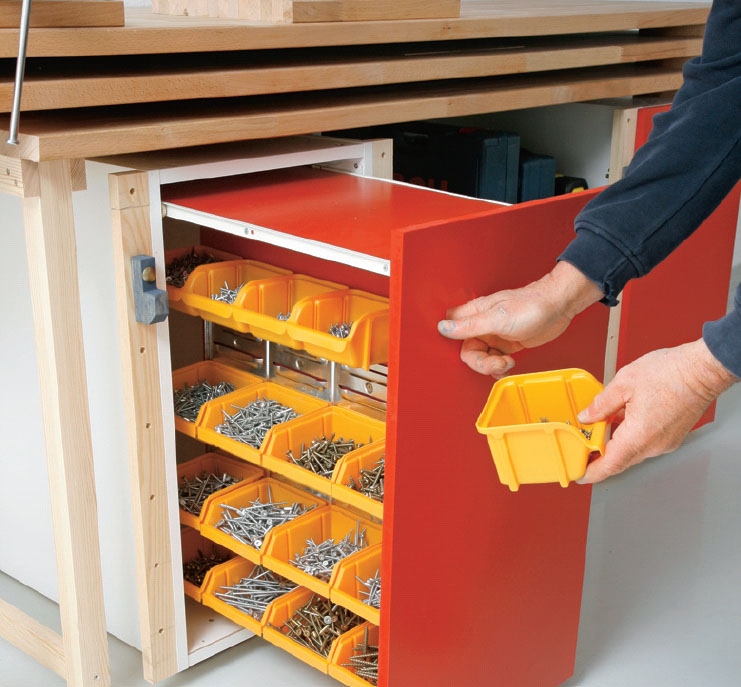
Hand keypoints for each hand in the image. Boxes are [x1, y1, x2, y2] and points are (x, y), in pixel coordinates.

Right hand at [437, 261, 602, 376]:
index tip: (471, 350)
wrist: (558, 306)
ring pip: (481, 357)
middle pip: (467, 351)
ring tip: (507, 363)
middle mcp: (482, 324)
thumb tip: (443, 328)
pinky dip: (499, 367)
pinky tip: (508, 366)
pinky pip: (494, 360)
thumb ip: (470, 325)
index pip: (451, 330)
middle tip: (497, 363)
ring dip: (492, 366)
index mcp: (475, 314)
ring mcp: (494, 334)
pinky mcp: (506, 343)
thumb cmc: (532, 306)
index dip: (455, 344)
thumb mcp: (498, 319)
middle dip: (481, 362)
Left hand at [577, 339, 737, 483]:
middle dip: (601, 457)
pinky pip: (645, 443)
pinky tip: (623, 420)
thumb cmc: (671, 373)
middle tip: (584, 448)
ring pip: (633, 451)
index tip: (580, 475)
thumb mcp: (624, 383)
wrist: (703, 370)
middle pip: (621, 460)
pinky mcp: (673, 437)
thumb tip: (587, 416)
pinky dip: (630, 437)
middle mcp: (654, 445)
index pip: (610, 465)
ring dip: (616, 444)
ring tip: (601, 427)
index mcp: (639, 435)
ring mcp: (666, 443)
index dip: (592, 473)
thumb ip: (601, 404)